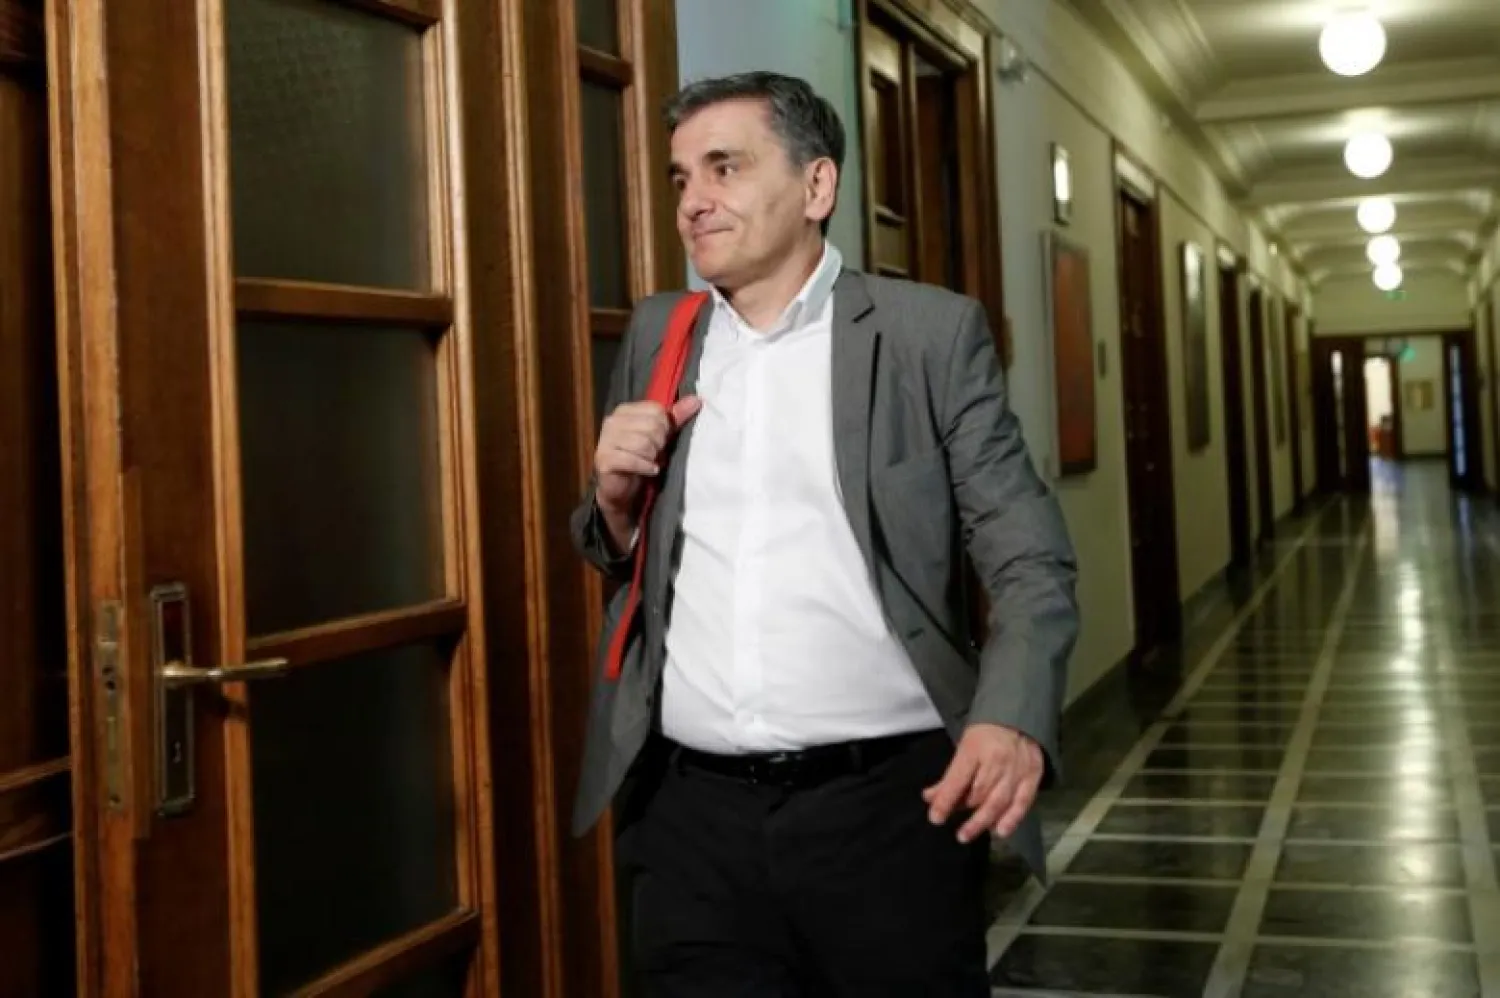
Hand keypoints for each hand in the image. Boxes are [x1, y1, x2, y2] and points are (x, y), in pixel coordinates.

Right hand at [593, 396, 701, 540]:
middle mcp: (612, 422)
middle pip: (652, 426)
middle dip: (660, 444)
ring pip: (644, 444)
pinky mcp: (604, 459)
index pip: (656, 410)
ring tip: (651, 462)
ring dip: (653, 457)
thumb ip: (676, 418)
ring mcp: (605, 440)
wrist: (621, 489)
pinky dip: (646, 467)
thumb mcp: (661, 436)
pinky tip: (649, 471)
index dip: (666, 427)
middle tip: (656, 454)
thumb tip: (697, 400)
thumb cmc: (641, 459)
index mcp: (624, 411)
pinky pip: (633, 460)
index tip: (662, 440)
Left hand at [922, 724, 1042, 843]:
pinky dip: (1012, 818)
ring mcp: (1016, 769)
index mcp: (975, 749)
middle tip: (956, 831)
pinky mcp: (1033, 776)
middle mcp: (997, 761)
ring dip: (982, 821)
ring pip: (998, 801)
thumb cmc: (985, 734)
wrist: (1019, 717)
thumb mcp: (963, 748)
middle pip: (978, 792)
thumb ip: (949, 777)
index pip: (957, 779)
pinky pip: (1022, 802)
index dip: (945, 800)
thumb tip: (930, 798)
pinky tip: (1000, 831)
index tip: (935, 818)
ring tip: (967, 835)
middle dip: (964, 811)